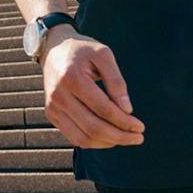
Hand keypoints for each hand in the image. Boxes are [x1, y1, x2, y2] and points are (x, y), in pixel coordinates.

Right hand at [42, 32, 144, 149]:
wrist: (53, 49)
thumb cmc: (82, 50)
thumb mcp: (103, 55)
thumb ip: (116, 81)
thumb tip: (127, 110)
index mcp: (72, 78)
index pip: (103, 109)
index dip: (124, 121)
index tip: (141, 126)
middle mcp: (59, 96)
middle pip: (93, 127)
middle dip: (120, 136)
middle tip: (138, 137)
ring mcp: (53, 107)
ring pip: (83, 139)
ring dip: (108, 143)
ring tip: (125, 138)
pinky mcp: (52, 114)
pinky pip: (75, 138)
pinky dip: (95, 143)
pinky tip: (109, 137)